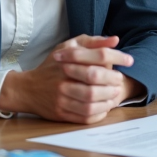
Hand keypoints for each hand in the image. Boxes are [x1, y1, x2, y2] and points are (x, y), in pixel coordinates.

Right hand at [0, 35, 140, 123]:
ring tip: (114, 95)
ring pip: (91, 101)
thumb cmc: (53, 65)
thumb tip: (115, 40)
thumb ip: (93, 42)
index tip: (130, 61)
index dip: (118, 57)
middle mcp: (63, 79)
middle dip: (113, 81)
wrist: (27, 89)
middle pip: (95, 79)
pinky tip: (104, 107)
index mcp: (67, 59)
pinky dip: (99, 113)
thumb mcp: (69, 47)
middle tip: (119, 81)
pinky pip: (85, 117)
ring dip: (108, 99)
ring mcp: (61, 98)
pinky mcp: (60, 113)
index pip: (98, 55)